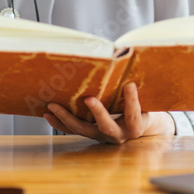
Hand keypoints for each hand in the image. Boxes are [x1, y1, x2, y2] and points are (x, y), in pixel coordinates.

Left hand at [44, 83, 174, 143]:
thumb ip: (137, 87)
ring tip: (53, 106)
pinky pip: (73, 130)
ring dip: (67, 118)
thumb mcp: (145, 99)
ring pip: (83, 129)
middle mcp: (118, 134)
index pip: (134, 115)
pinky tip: (48, 114)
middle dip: (98, 113)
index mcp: (135, 126)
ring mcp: (101, 135)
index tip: (129, 85)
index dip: (132, 101)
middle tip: (89, 98)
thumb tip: (126, 57)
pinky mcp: (90, 134)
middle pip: (106, 126)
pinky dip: (60, 123)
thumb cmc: (141, 106)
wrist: (137, 127)